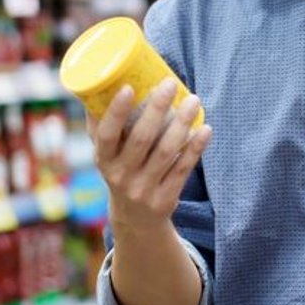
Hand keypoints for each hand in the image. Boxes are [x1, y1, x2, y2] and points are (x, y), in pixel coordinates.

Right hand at [88, 80, 211, 230]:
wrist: (135, 220)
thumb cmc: (121, 171)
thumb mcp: (106, 155)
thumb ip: (102, 126)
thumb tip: (99, 85)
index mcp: (103, 161)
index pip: (106, 135)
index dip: (116, 112)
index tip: (128, 87)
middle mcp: (121, 176)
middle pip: (141, 139)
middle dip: (156, 109)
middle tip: (169, 84)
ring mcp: (144, 189)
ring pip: (166, 151)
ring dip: (182, 123)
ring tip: (193, 100)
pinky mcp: (165, 198)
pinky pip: (183, 169)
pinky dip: (195, 148)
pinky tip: (205, 129)